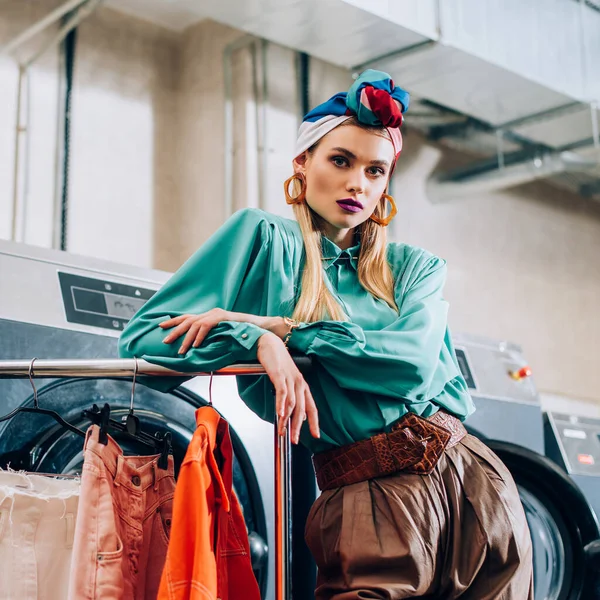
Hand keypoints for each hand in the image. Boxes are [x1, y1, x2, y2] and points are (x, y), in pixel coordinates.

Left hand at [161, 310, 291, 352]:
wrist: (259, 329)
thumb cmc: (242, 335)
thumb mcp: (222, 336)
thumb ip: (210, 339)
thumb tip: (197, 350)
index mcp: (209, 316)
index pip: (188, 317)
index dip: (174, 322)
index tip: (161, 326)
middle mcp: (211, 313)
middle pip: (188, 319)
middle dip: (175, 330)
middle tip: (165, 340)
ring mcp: (216, 314)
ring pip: (195, 324)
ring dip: (187, 338)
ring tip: (181, 349)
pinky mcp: (222, 317)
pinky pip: (206, 326)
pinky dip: (200, 336)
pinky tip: (196, 345)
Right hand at [257, 333, 319, 443]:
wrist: (268, 343)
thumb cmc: (277, 362)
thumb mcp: (286, 380)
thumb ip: (290, 396)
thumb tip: (292, 413)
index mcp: (302, 385)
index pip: (312, 407)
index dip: (315, 422)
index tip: (316, 436)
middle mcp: (299, 383)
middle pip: (302, 409)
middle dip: (298, 427)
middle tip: (295, 440)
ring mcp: (290, 379)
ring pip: (292, 404)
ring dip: (287, 420)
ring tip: (282, 431)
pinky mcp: (279, 375)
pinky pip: (282, 392)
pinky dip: (281, 405)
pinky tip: (279, 415)